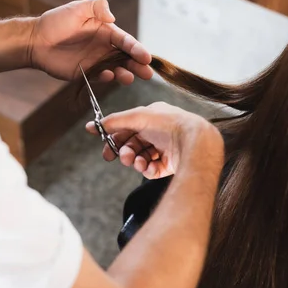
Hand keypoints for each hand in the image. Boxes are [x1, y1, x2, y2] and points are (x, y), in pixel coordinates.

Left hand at [28, 0, 152, 83]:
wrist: (35, 40)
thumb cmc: (56, 22)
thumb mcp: (77, 8)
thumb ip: (96, 6)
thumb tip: (112, 16)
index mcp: (106, 32)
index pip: (126, 41)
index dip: (137, 49)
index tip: (146, 57)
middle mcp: (104, 47)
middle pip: (126, 58)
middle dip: (138, 65)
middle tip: (148, 73)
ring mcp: (96, 61)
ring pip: (117, 69)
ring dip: (126, 73)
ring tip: (130, 78)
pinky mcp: (86, 73)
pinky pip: (100, 77)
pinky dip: (107, 78)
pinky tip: (110, 76)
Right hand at [85, 102, 222, 178]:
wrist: (194, 142)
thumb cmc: (169, 124)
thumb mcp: (137, 117)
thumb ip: (114, 121)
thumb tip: (92, 126)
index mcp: (152, 118)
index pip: (128, 128)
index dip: (114, 136)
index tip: (103, 145)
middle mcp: (159, 133)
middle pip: (132, 145)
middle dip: (124, 151)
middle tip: (117, 157)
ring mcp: (165, 150)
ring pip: (140, 158)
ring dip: (135, 161)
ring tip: (137, 162)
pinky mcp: (170, 165)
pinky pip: (151, 170)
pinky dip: (147, 169)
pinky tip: (149, 167)